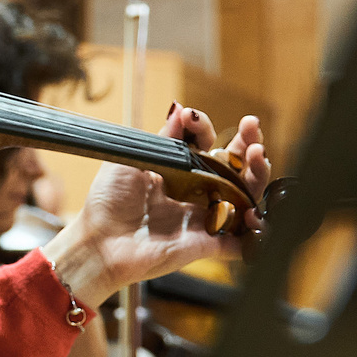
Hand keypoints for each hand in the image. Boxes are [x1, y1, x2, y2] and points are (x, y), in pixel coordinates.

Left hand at [42, 106, 269, 307]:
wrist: (97, 242)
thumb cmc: (106, 203)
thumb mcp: (132, 159)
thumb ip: (162, 139)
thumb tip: (180, 110)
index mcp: (178, 174)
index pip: (207, 147)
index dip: (207, 130)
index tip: (195, 119)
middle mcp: (195, 195)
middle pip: (234, 169)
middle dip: (248, 146)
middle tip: (252, 127)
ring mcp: (203, 220)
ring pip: (245, 199)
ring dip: (257, 176)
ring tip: (258, 156)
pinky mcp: (206, 246)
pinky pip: (241, 243)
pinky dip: (256, 232)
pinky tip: (255, 213)